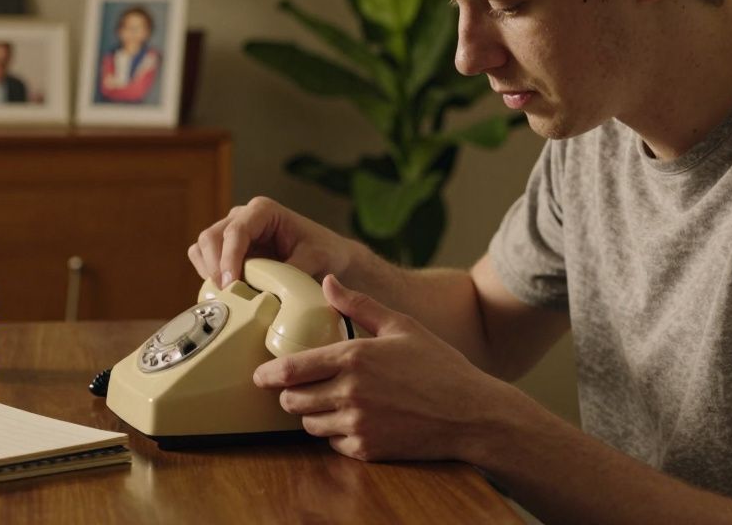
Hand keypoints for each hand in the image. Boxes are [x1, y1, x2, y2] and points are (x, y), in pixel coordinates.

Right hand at [188, 197, 360, 288]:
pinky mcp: (228, 251)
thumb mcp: (316, 259)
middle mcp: (243, 217)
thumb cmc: (324, 252)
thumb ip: (292, 270)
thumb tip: (269, 290)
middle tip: (226, 294)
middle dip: (214, 266)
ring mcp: (232, 233)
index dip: (228, 257)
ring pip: (202, 247)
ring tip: (226, 294)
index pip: (236, 230)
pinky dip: (209, 276)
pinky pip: (205, 260)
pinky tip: (226, 292)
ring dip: (208, 271)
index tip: (230, 283)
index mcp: (263, 211)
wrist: (329, 258)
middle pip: (211, 237)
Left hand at [253, 275, 507, 461]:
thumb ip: (359, 305)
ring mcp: (358, 424)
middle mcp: (351, 393)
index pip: (293, 369)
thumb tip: (328, 282)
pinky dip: (336, 434)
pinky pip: (334, 444)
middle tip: (297, 389)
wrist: (472, 413)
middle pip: (293, 400)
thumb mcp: (402, 326)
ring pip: (310, 424)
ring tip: (328, 403)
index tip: (259, 375)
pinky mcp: (368, 449)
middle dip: (289, 395)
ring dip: (311, 415)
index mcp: (354, 358)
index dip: (269, 374)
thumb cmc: (440, 366)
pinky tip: (353, 420)